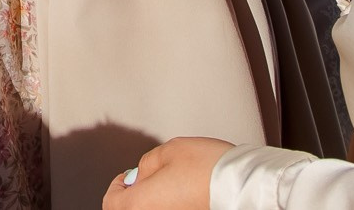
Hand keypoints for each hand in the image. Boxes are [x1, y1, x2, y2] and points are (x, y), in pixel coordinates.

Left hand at [104, 138, 233, 207]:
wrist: (241, 185)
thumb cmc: (209, 168)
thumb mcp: (170, 150)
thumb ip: (148, 163)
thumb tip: (141, 173)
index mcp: (139, 204)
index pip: (112, 202)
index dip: (116, 186)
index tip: (126, 177)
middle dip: (133, 196)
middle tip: (144, 181)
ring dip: (152, 202)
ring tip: (167, 185)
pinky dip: (168, 206)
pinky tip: (181, 195)